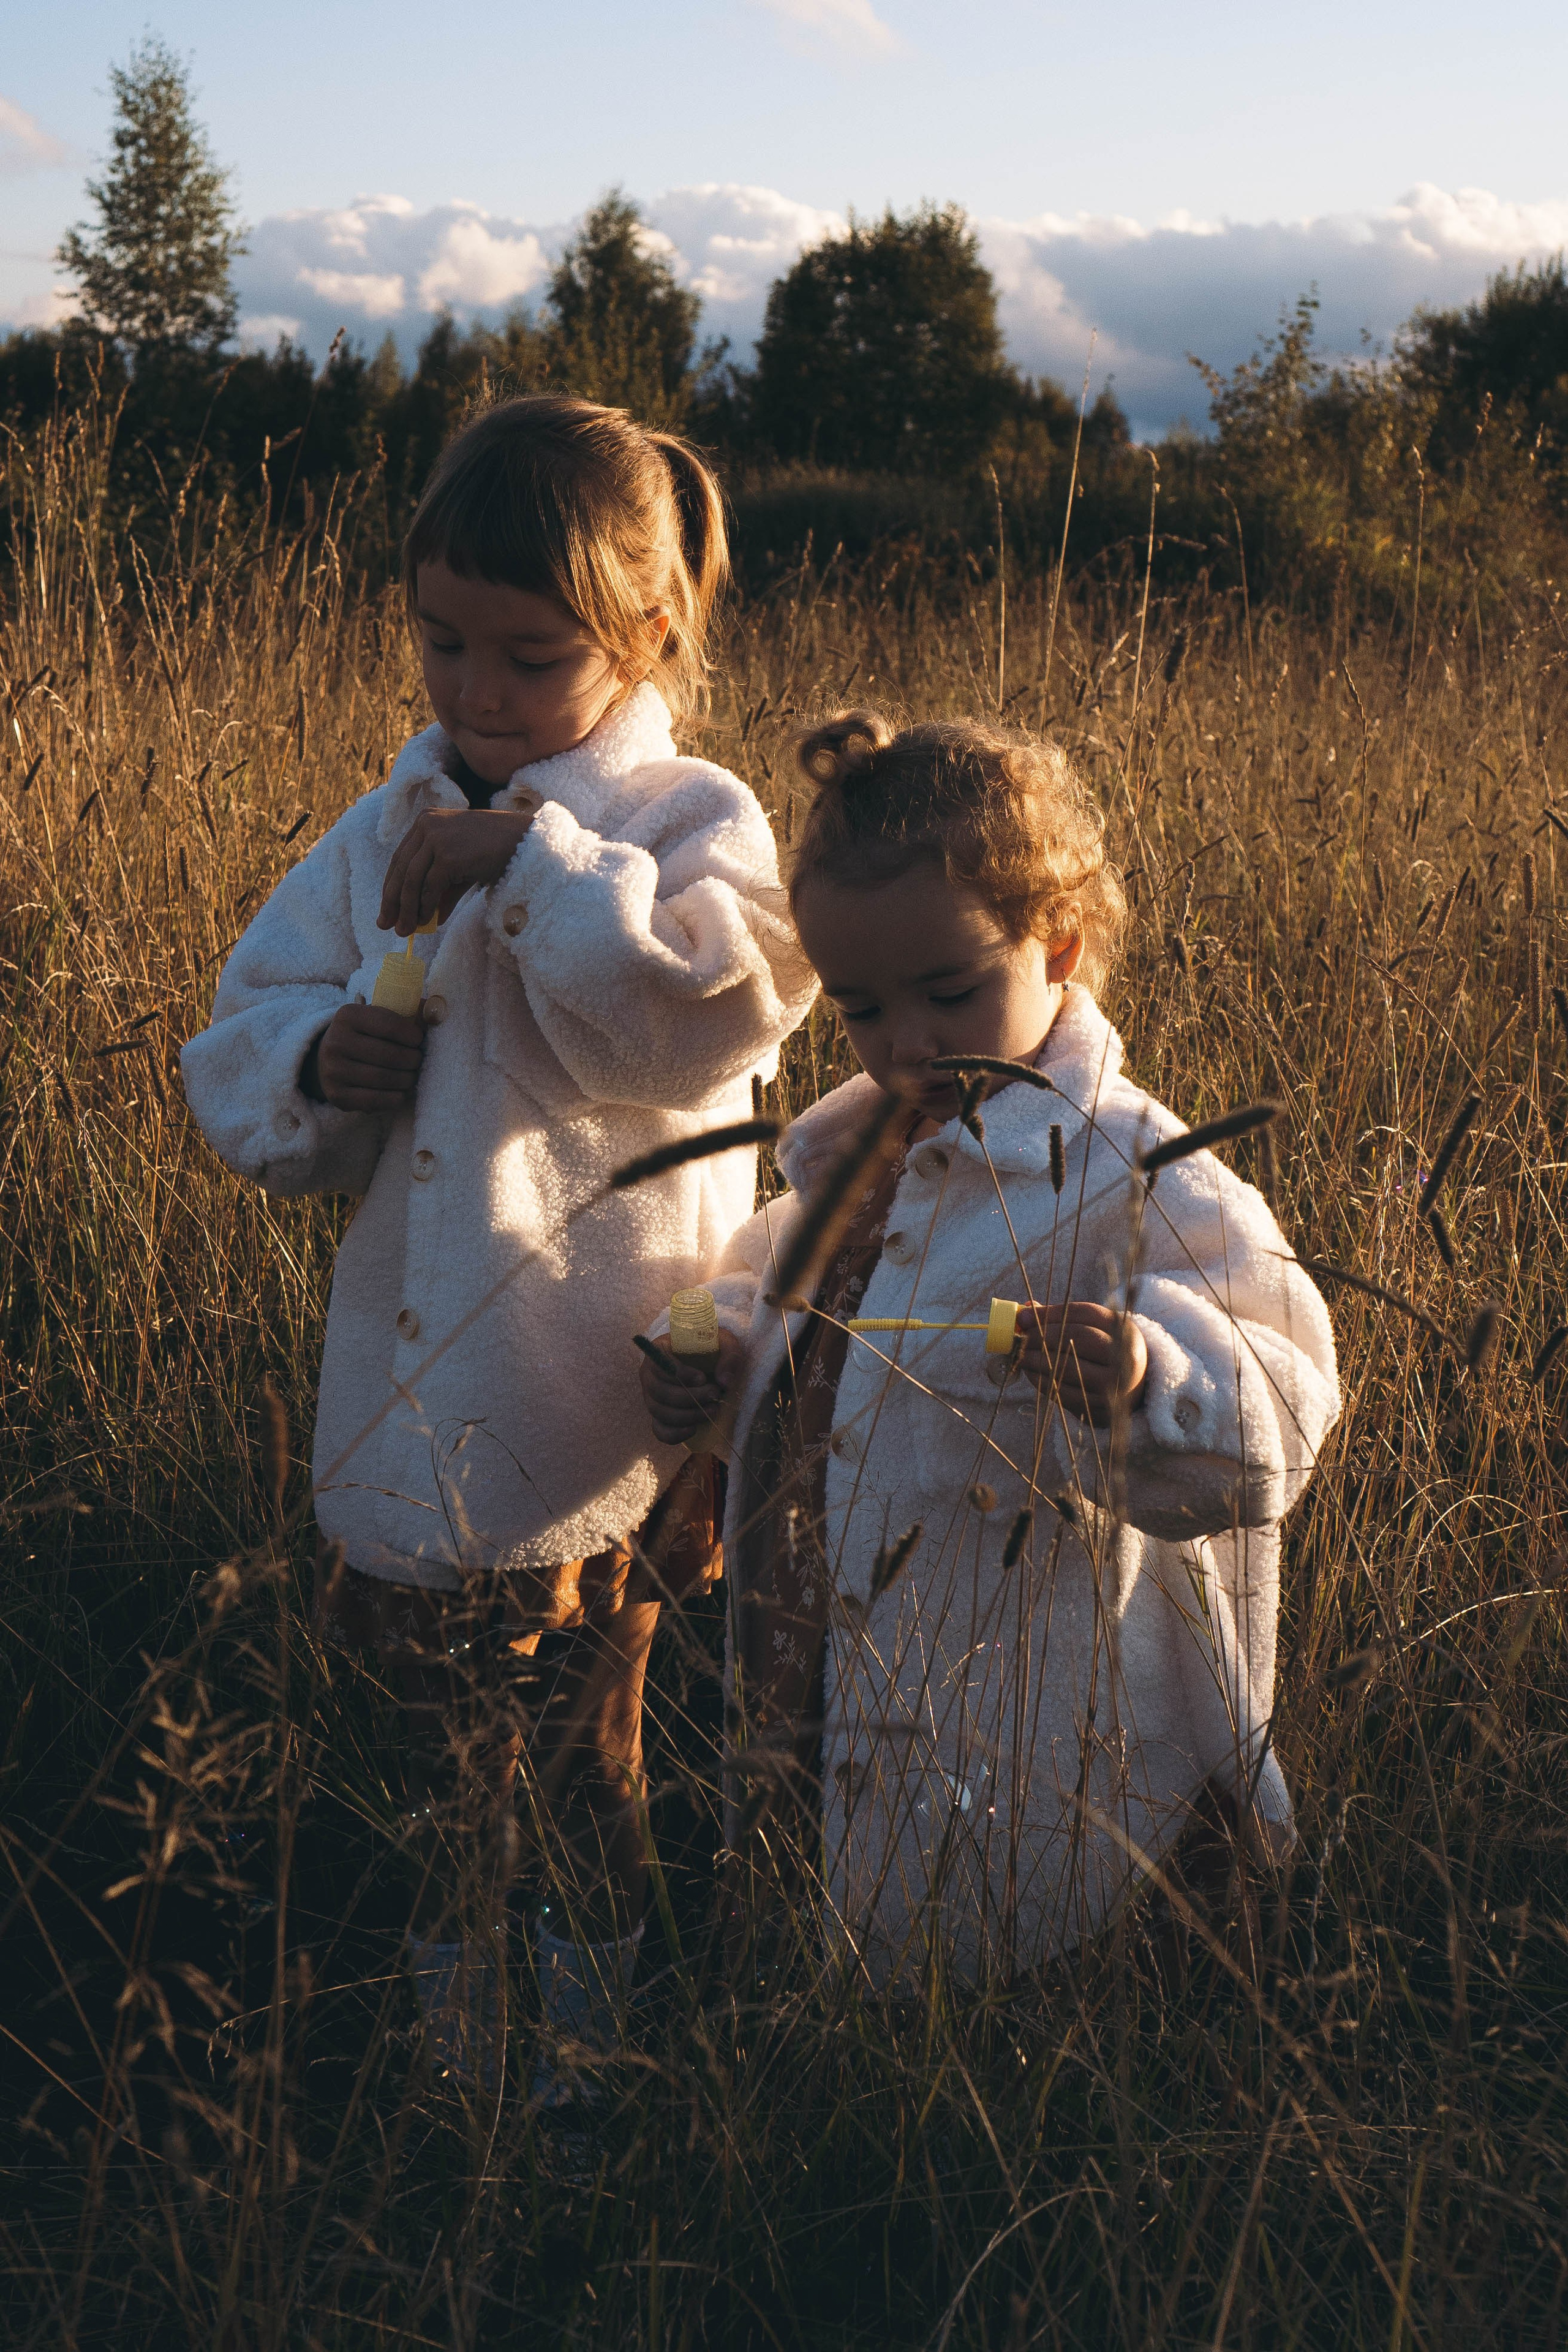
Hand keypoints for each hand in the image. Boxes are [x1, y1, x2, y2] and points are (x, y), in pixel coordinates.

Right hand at [304, 1003, 424, 1111]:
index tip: (419, 1040)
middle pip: (388, 1055)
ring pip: (383, 1078)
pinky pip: (374, 1100)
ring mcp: (333, 1070)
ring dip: (406, 1079)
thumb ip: (406, 1013)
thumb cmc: (362, 1036)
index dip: (412, 1035)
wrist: (327, 1059)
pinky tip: (401, 1092)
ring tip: (412, 1075)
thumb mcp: (375, 1018)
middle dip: (411, 1059)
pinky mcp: (336, 1095)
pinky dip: (395, 1097)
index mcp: (348, 1016)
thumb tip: (434, 1013)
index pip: (389, 1025)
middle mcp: (336, 1042)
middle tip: (418, 1060)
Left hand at [378, 799, 541, 935]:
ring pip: (411, 880)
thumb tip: (425, 918)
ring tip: (404, 930)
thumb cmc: (495, 852)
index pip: (400, 858)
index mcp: (426, 822)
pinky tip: (425, 922)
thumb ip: (441, 888)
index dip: (391, 886)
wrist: (523, 841)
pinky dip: (424, 907)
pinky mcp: (447, 855)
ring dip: (406, 909)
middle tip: (385, 925)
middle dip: (392, 901)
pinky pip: (429, 887)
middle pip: (400, 869)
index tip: (387, 908)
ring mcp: (436, 839)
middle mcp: (426, 826)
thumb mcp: (461, 867)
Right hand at [640, 1327, 744, 1446]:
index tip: (703, 1378)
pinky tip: (693, 1429)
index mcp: (658, 1351)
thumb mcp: (725, 1342)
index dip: (680, 1374)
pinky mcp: (658, 1416)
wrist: (708, 1362)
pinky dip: (674, 1434)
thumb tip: (725, 1383)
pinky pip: (659, 1430)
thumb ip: (729, 1356)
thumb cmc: (712, 1349)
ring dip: (688, 1415)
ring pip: (660, 1412)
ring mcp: (651, 1397)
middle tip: (714, 1395)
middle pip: (660, 1391)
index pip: (660, 1365)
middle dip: (690, 1398)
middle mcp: (649, 1375)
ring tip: (713, 1410)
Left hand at [1017, 1301, 1147, 1423]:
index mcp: (1124, 1330)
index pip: (1084, 1313)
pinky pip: (1064, 1394)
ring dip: (1036, 1360)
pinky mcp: (1101, 1409)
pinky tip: (1031, 1374)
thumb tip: (1025, 1311)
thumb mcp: (1095, 1330)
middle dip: (1042, 1336)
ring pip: (1067, 1367)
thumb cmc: (1105, 1353)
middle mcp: (1125, 1356)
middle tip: (1020, 1337)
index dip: (1051, 1312)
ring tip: (1020, 1355)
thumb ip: (1063, 1318)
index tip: (1024, 1316)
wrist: (1135, 1391)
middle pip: (1077, 1337)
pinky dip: (1042, 1382)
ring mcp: (1115, 1385)